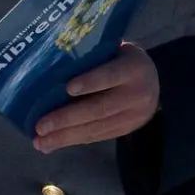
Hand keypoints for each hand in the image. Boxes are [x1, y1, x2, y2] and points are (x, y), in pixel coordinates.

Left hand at [34, 42, 159, 152]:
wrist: (154, 81)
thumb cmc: (119, 59)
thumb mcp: (113, 50)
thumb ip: (90, 58)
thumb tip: (48, 69)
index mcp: (133, 68)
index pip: (111, 74)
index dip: (91, 82)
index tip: (68, 88)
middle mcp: (137, 94)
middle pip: (99, 108)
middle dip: (66, 119)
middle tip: (40, 127)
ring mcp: (134, 116)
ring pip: (96, 128)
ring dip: (65, 137)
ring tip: (40, 142)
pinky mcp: (127, 130)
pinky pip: (97, 136)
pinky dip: (73, 140)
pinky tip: (52, 143)